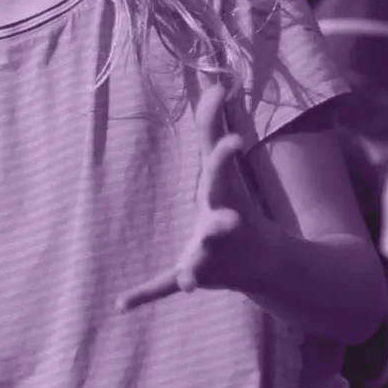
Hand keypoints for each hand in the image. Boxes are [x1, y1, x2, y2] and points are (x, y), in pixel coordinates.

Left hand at [117, 83, 274, 309]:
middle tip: (229, 225)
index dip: (225, 155)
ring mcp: (209, 257)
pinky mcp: (192, 276)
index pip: (223, 172)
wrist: (266, 262)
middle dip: (224, 226)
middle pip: (222, 227)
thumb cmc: (236, 203)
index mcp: (225, 198)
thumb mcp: (225, 167)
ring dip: (195, 270)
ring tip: (190, 277)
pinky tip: (121, 304)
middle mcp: (221, 229)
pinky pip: (165, 287)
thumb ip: (215, 126)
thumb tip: (218, 82)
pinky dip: (145, 295)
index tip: (233, 140)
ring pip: (200, 264)